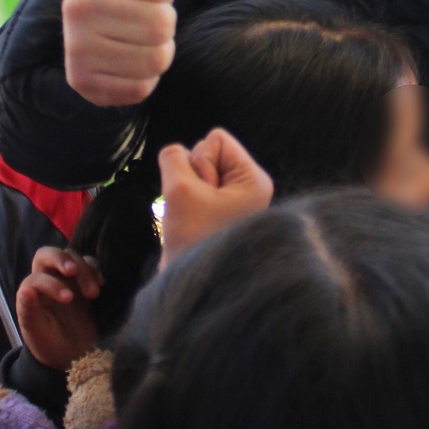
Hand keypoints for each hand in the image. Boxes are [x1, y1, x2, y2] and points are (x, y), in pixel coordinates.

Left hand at [16, 246, 102, 371]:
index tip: (68, 300)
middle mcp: (48, 279)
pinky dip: (96, 270)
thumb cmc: (48, 344)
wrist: (70, 356)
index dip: (52, 284)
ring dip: (84, 270)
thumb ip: (28, 312)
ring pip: (73, 257)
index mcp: (33, 291)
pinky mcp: (86, 282)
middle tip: (73, 271)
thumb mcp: (36, 332)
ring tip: (93, 294)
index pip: (38, 277)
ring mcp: (68, 279)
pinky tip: (102, 285)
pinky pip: (91, 265)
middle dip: (61, 259)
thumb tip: (25, 291)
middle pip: (49, 254)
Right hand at [62, 0, 201, 106]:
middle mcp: (77, 6)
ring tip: (140, 35)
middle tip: (146, 13)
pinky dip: (145, 77)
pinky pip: (139, 89)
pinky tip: (129, 58)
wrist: (93, 4)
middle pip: (160, 26)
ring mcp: (77, 47)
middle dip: (165, 20)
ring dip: (159, 50)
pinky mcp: (82, 80)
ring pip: (154, 61)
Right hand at [158, 128, 274, 263]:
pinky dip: (189, 203)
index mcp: (254, 180)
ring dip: (189, 193)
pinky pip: (197, 190)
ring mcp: (237, 201)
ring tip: (195, 220)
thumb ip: (174, 158)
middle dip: (193, 179)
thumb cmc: (193, 240)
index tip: (205, 196)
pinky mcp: (223, 212)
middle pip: (207, 154)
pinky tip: (193, 223)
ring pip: (199, 173)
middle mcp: (251, 187)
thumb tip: (176, 152)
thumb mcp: (179, 190)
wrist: (195, 288)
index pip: (216, 139)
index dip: (199, 162)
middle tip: (199, 211)